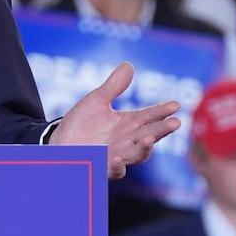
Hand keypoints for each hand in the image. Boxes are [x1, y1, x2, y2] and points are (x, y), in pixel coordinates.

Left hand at [51, 62, 181, 178]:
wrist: (60, 143)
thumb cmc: (81, 123)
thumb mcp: (96, 101)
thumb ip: (114, 86)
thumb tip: (129, 64)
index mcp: (129, 124)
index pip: (150, 116)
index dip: (162, 111)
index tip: (175, 104)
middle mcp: (128, 141)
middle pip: (150, 135)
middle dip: (162, 130)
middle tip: (175, 122)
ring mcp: (118, 155)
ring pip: (137, 155)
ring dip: (144, 148)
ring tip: (148, 138)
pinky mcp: (102, 168)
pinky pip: (113, 170)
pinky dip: (117, 166)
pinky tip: (116, 159)